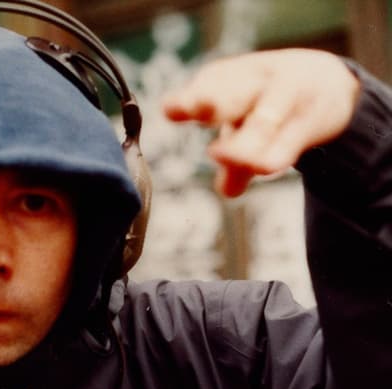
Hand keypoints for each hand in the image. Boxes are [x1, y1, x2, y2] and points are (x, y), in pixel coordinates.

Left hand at [162, 49, 359, 196]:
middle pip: (234, 94)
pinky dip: (276, 153)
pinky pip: (291, 140)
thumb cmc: (272, 102)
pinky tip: (264, 167)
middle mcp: (258, 84)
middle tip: (198, 109)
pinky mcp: (312, 118)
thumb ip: (234, 154)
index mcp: (231, 80)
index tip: (170, 109)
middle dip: (212, 102)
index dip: (188, 99)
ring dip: (242, 140)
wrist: (335, 81)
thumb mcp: (247, 121)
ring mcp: (288, 98)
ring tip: (221, 155)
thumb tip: (228, 191)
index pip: (208, 85)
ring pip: (263, 121)